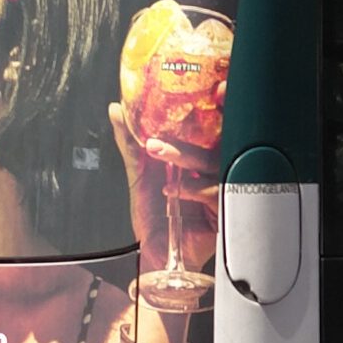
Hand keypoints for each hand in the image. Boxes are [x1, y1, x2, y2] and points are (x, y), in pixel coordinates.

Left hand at [111, 103, 220, 275]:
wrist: (154, 256)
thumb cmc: (153, 217)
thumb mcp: (139, 174)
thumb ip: (130, 142)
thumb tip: (117, 108)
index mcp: (202, 158)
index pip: (217, 128)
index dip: (223, 107)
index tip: (219, 87)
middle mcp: (217, 171)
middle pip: (222, 140)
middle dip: (216, 120)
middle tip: (202, 104)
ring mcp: (225, 191)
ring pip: (216, 164)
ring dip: (186, 155)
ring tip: (157, 151)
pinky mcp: (226, 214)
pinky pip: (217, 195)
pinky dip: (193, 189)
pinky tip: (173, 190)